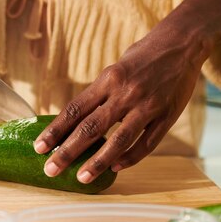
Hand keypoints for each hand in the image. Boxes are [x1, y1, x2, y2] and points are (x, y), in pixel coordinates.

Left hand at [34, 0, 220, 182]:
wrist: (181, 43)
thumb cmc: (142, 56)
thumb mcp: (114, 69)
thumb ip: (99, 94)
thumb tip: (75, 120)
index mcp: (107, 79)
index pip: (75, 109)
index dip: (55, 130)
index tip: (39, 147)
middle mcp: (125, 93)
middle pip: (91, 127)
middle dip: (68, 151)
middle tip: (51, 169)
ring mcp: (147, 106)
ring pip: (119, 140)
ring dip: (98, 162)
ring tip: (81, 178)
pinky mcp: (167, 116)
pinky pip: (146, 143)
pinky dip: (130, 157)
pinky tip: (115, 168)